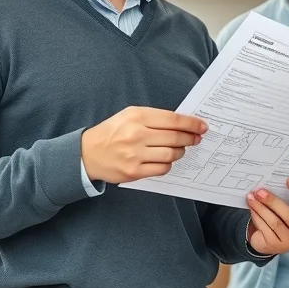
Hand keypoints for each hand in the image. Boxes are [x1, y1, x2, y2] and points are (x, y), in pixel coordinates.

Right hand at [81, 106, 206, 183]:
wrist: (87, 153)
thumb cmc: (112, 132)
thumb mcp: (130, 115)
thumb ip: (154, 118)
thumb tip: (182, 123)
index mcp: (137, 117)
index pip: (173, 119)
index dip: (191, 123)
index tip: (202, 126)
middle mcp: (136, 135)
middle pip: (175, 138)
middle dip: (190, 138)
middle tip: (196, 138)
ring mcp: (135, 155)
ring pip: (171, 155)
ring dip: (180, 152)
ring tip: (180, 148)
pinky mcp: (134, 172)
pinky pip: (162, 169)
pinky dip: (168, 164)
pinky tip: (165, 160)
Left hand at [245, 177, 288, 255]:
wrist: (277, 241)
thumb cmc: (287, 217)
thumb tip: (273, 182)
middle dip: (273, 201)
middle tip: (260, 191)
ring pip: (275, 223)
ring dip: (261, 208)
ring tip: (252, 197)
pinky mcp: (276, 246)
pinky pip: (265, 229)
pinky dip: (257, 217)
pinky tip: (252, 208)